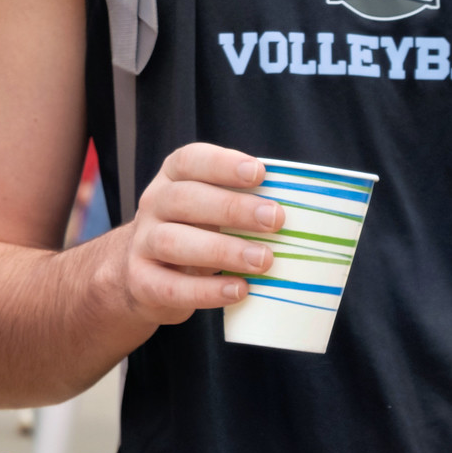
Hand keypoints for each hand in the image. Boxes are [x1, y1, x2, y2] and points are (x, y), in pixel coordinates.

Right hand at [109, 142, 280, 327]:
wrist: (143, 276)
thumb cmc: (196, 234)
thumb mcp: (210, 210)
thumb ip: (243, 204)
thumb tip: (309, 211)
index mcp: (173, 179)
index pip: (190, 161)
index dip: (223, 164)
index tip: (259, 173)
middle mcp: (154, 205)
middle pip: (185, 199)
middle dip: (232, 208)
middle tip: (275, 219)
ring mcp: (143, 244)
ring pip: (173, 241)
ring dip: (222, 250)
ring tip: (264, 260)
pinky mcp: (142, 282)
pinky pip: (171, 286)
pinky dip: (207, 291)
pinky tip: (239, 291)